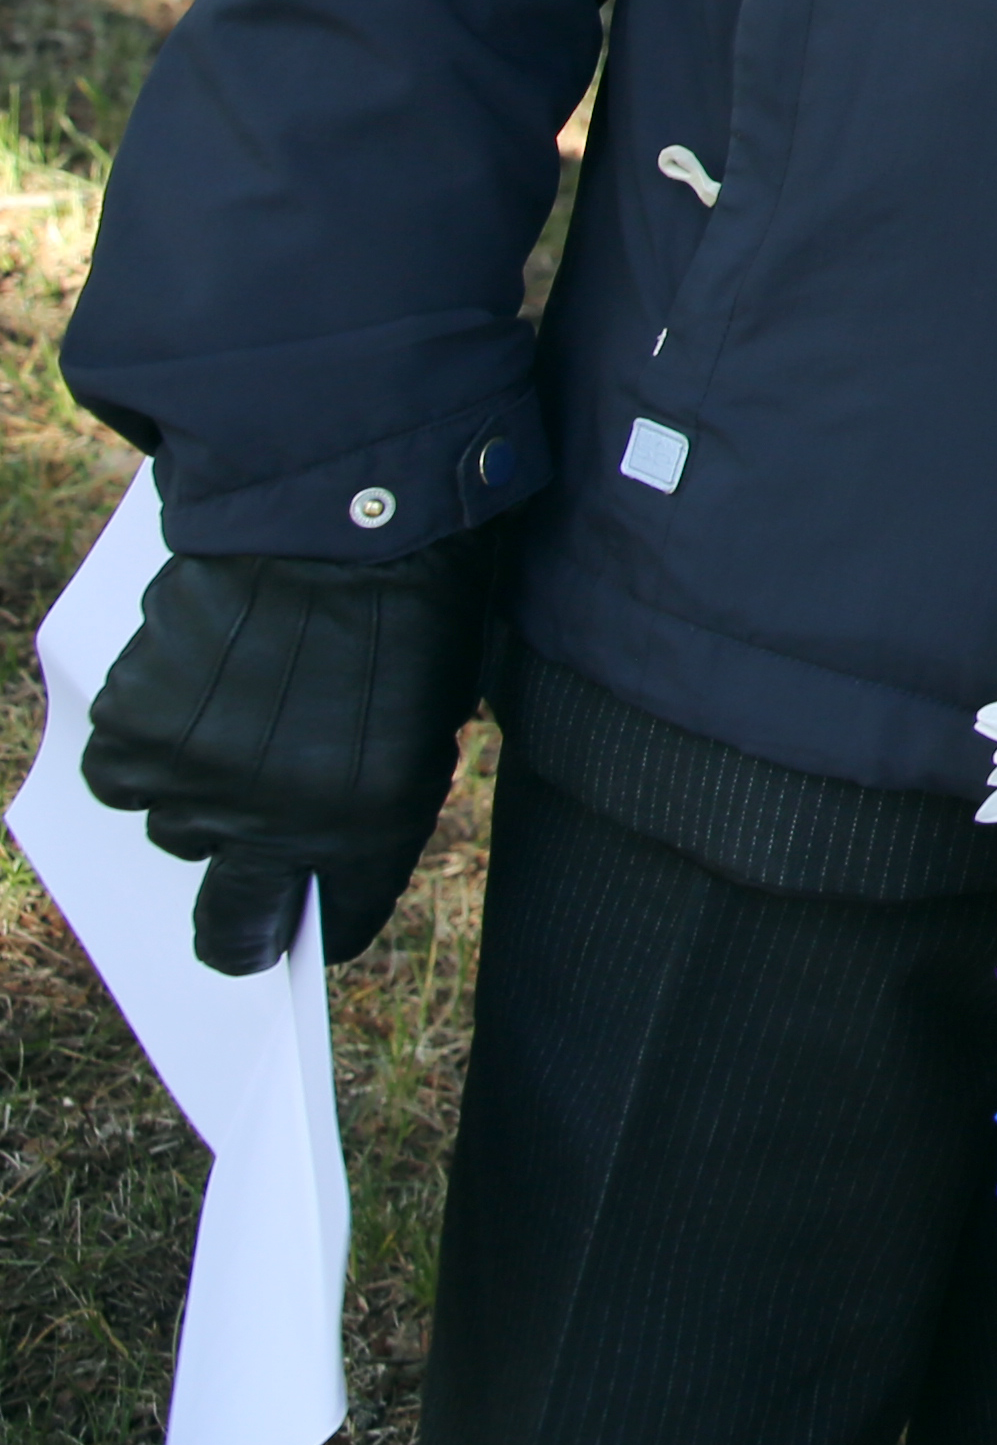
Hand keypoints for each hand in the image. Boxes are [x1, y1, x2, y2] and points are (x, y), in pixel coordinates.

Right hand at [80, 535, 497, 972]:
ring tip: (235, 717)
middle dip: (238, 927)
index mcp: (370, 828)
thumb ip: (372, 800)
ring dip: (195, 793)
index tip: (300, 923)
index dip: (322, 922)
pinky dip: (143, 737)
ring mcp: (196, 782)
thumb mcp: (427, 723)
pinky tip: (184, 685)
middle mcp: (273, 825)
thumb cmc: (411, 606)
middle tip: (238, 914)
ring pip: (172, 828)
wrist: (351, 517)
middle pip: (234, 920)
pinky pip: (121, 768)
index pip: (340, 919)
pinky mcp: (135, 730)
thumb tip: (313, 853)